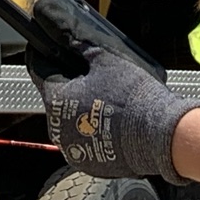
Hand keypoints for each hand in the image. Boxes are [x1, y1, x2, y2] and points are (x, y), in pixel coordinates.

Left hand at [34, 44, 190, 183]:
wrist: (160, 134)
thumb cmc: (133, 97)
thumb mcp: (103, 59)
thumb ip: (78, 46)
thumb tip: (66, 36)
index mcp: (56, 102)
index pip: (39, 71)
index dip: (44, 55)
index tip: (46, 48)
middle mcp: (58, 130)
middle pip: (57, 98)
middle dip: (70, 83)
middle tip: (90, 73)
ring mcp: (74, 149)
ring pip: (71, 121)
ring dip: (82, 109)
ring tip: (106, 98)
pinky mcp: (91, 163)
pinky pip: (85, 140)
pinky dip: (94, 129)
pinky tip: (112, 119)